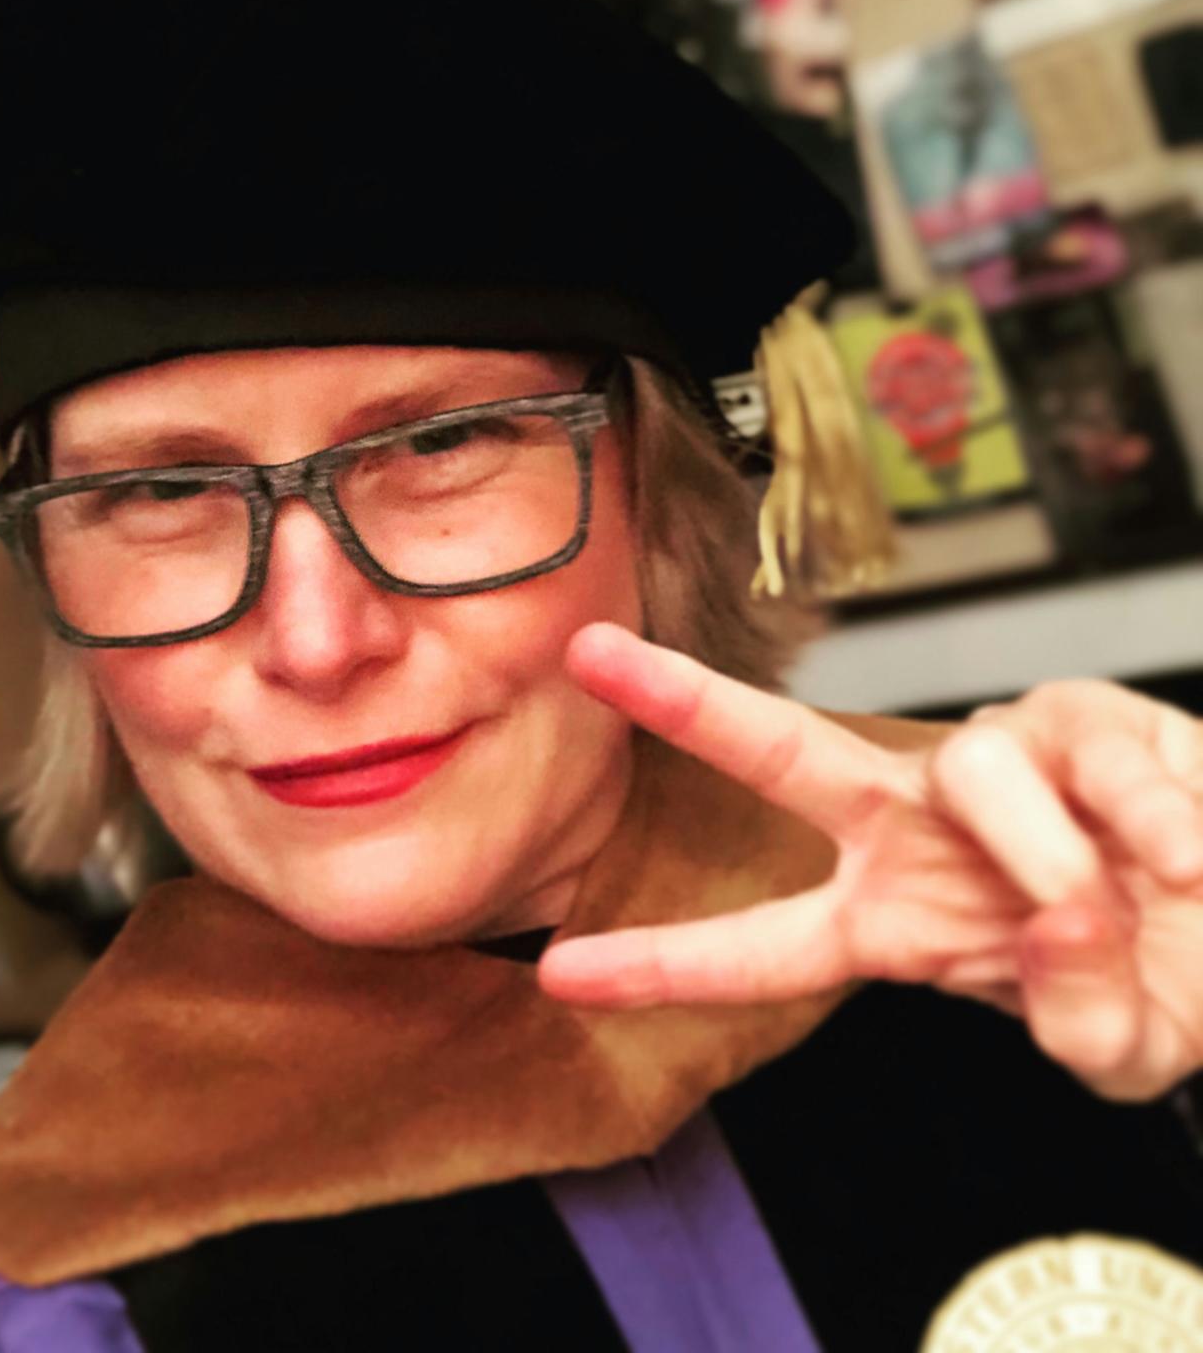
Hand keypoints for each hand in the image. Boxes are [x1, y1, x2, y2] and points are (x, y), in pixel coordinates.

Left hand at [539, 623, 1202, 1101]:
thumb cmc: (1166, 975)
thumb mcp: (1119, 1047)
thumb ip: (1084, 1025)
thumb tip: (1058, 920)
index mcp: (891, 918)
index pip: (761, 946)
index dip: (663, 964)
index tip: (560, 975)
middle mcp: (913, 825)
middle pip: (781, 751)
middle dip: (683, 703)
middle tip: (591, 652)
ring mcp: (991, 764)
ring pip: (968, 770)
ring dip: (1039, 853)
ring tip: (1100, 907)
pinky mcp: (1081, 720)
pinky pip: (1092, 759)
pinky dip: (1144, 820)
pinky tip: (1184, 861)